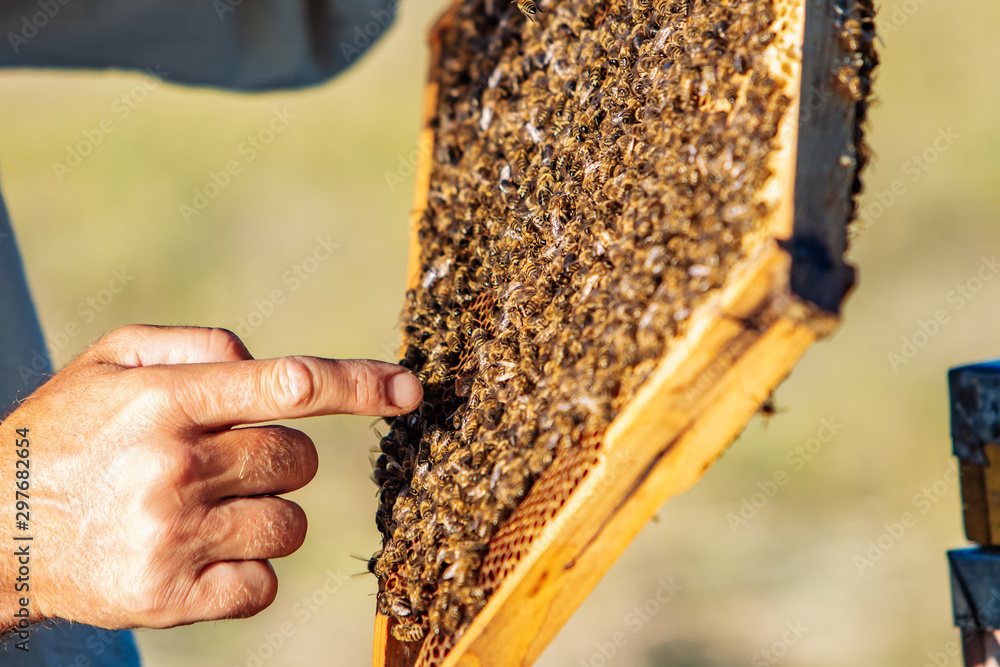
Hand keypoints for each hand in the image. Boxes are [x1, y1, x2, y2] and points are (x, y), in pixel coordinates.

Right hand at [0, 325, 421, 630]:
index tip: (409, 389)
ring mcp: (174, 538)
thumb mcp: (111, 361)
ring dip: (267, 514)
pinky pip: (264, 584)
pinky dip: (248, 570)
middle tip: (223, 461)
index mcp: (166, 402)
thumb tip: (265, 364)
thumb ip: (196, 345)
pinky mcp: (171, 598)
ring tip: (206, 509)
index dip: (357, 385)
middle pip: (297, 459)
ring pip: (291, 524)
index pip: (285, 386)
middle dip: (278, 457)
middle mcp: (174, 468)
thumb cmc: (69, 433)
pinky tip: (201, 553)